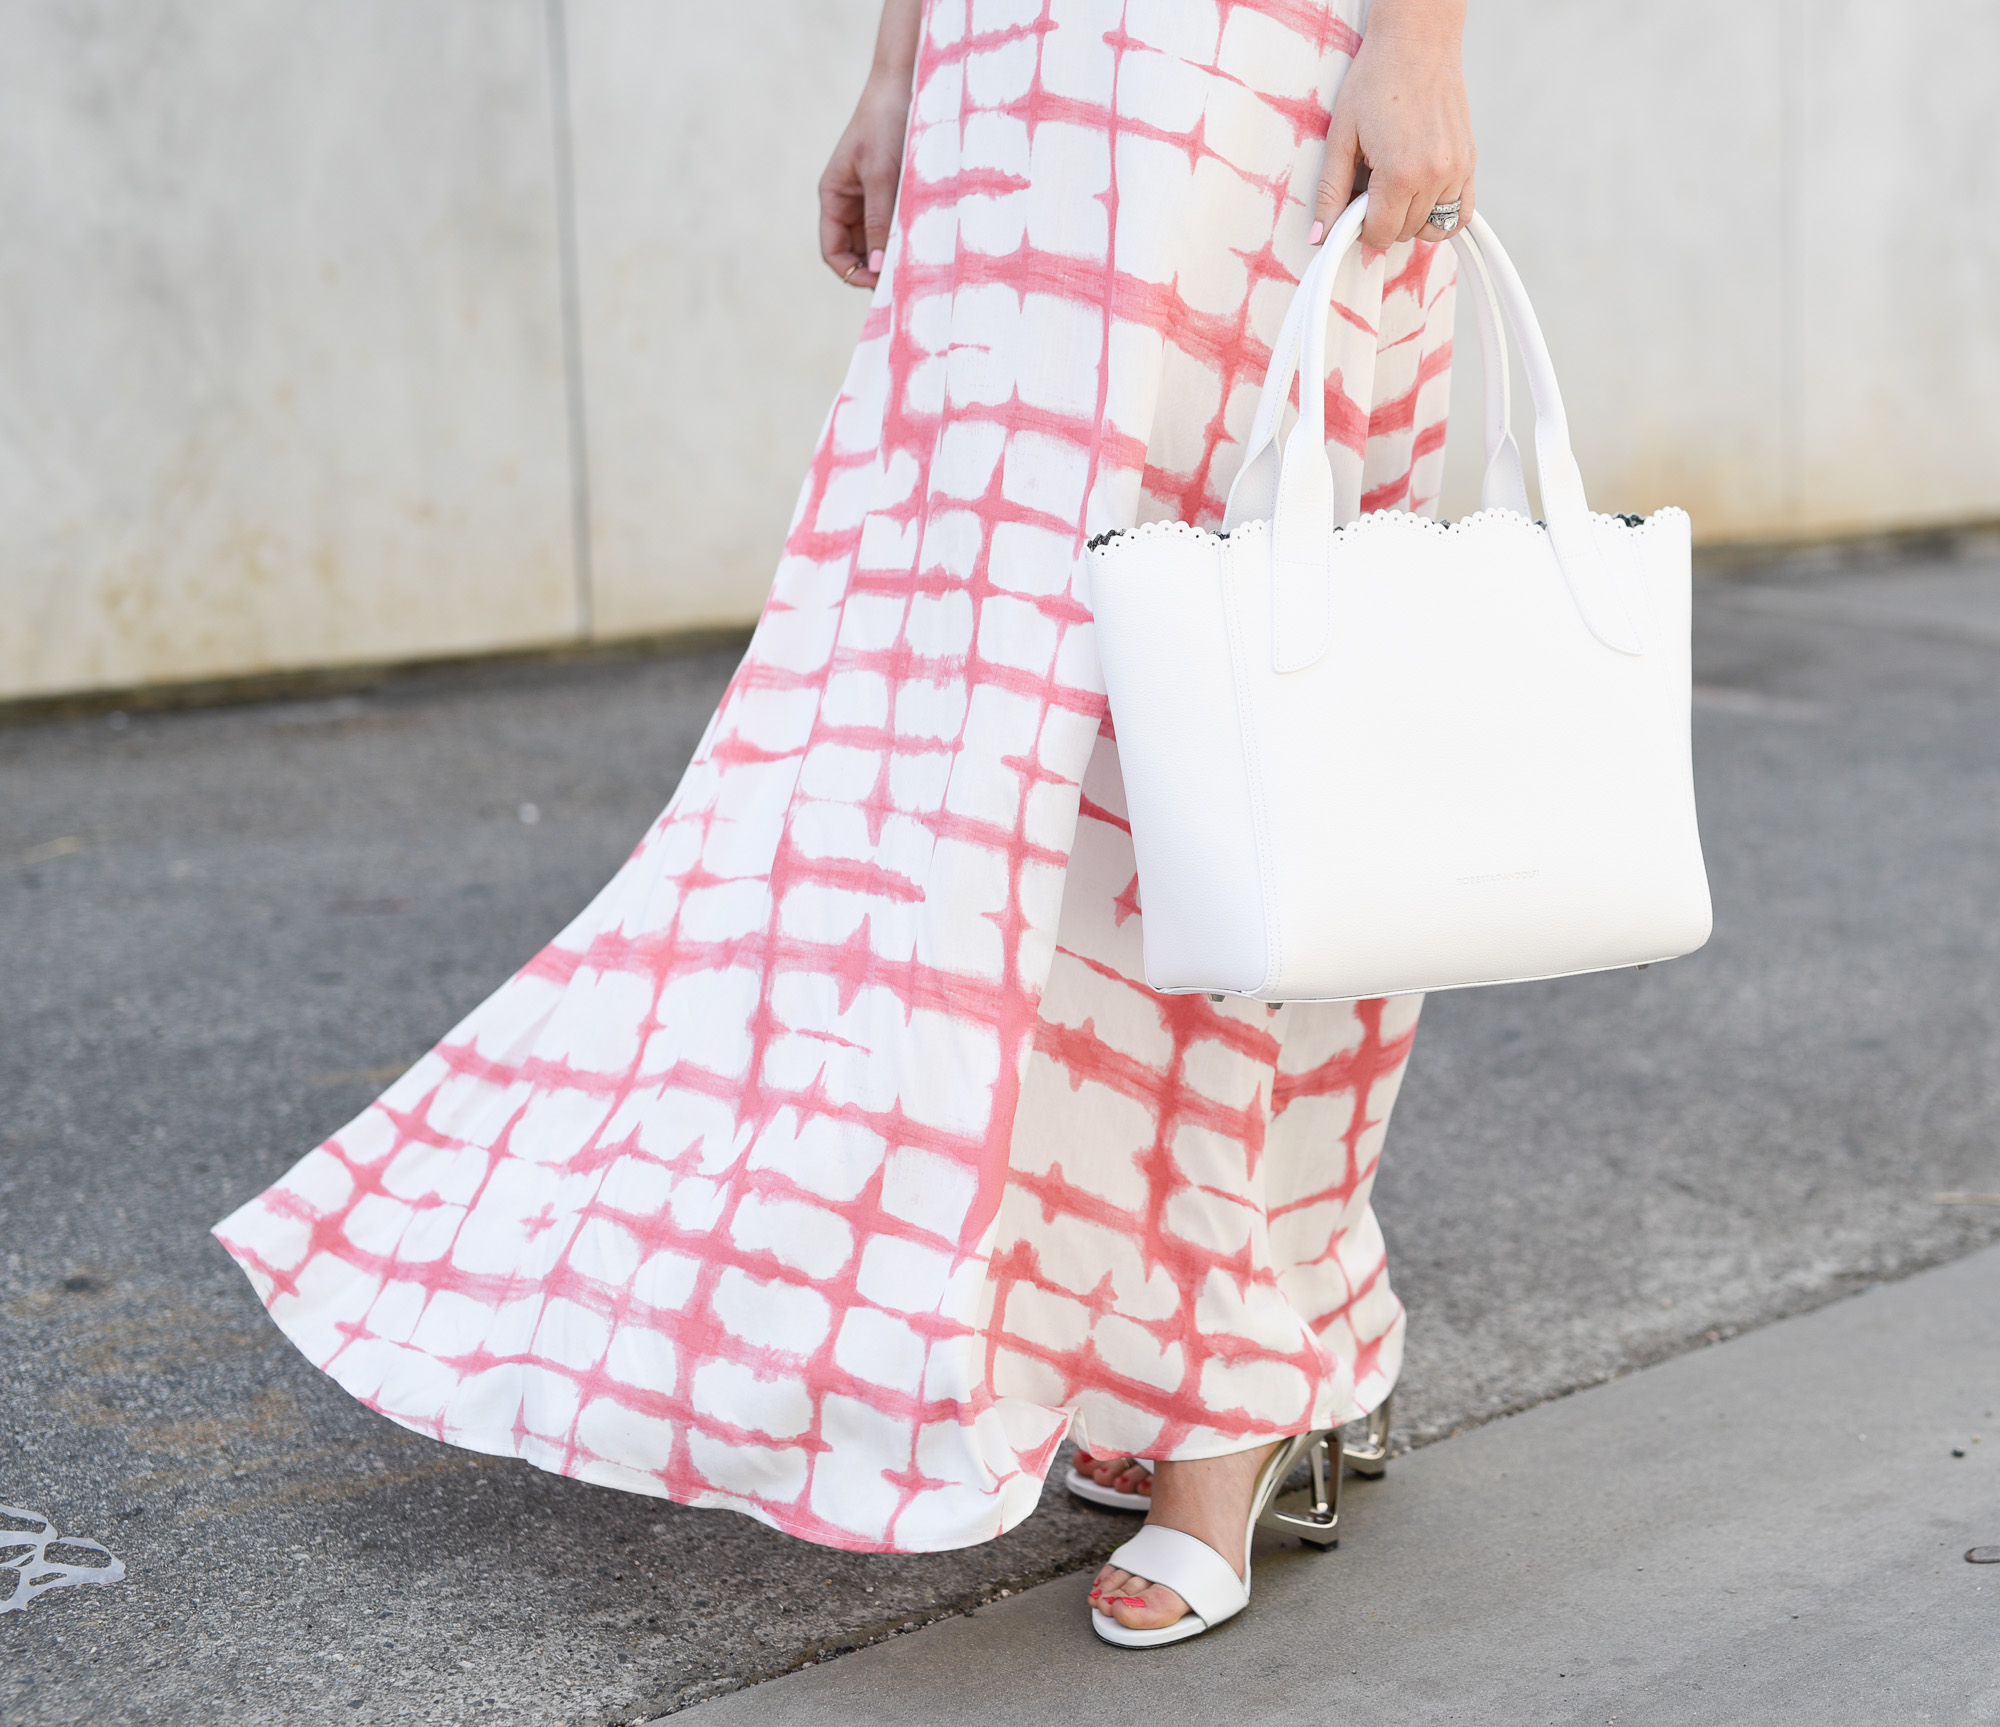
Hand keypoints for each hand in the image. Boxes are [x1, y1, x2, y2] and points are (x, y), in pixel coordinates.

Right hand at [820, 0, 920, 289]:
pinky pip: (896, 224)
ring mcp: (872, 198)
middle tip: (905, 278)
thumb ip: (877, 221)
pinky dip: (906, 235)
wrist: (907, 83)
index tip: (881, 281)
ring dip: (893, 252)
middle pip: (856, 252)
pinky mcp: (895, 192)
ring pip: (878, 241)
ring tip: (918, 259)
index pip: (833, 251)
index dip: (853, 272)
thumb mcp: (881, 175)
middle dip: (875, 267)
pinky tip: (925, 239)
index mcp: (834, 196)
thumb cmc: (886, 124)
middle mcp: (850, 202)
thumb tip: (876, 265)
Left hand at [1311, 0, 1474, 250]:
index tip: (1354, 209)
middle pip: (1404, 233)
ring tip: (1395, 185)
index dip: (1360, 228)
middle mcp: (1435, 176)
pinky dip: (1441, 215)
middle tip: (1371, 187)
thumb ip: (1331, 191)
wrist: (1417, 41)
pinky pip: (1461, 212)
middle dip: (1383, 220)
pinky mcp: (1470, 161)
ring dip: (1409, 217)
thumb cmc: (1377, 80)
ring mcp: (1458, 169)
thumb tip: (1321, 235)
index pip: (1380, 235)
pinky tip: (1422, 199)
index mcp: (1401, 173)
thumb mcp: (1342, 137)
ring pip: (1431, 226)